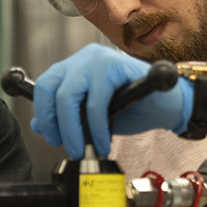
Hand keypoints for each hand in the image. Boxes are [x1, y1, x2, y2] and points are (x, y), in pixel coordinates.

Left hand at [30, 44, 192, 158]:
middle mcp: (84, 58)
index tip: (53, 137)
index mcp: (76, 67)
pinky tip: (104, 140)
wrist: (168, 106)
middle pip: (52, 90)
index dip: (44, 114)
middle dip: (57, 125)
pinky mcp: (115, 65)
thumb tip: (38, 124)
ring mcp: (99, 59)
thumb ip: (68, 116)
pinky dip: (97, 127)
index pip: (44, 87)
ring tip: (86, 148)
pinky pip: (96, 102)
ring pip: (70, 97)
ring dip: (75, 130)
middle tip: (70, 146)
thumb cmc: (135, 108)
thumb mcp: (94, 116)